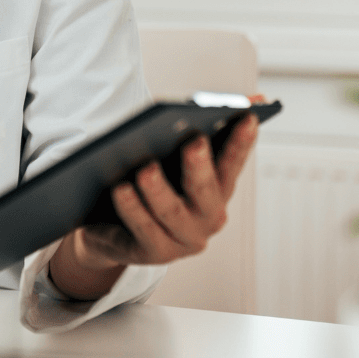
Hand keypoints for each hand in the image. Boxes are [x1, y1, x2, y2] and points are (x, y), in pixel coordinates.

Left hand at [47, 95, 262, 300]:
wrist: (111, 229)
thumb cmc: (147, 186)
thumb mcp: (167, 159)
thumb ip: (186, 134)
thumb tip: (207, 104)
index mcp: (217, 188)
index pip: (232, 161)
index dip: (241, 140)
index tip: (247, 116)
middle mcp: (208, 216)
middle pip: (205, 188)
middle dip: (200, 165)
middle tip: (194, 142)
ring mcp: (184, 238)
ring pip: (171, 212)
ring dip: (159, 190)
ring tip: (145, 170)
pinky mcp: (157, 253)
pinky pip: (143, 229)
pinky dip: (132, 208)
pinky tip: (120, 190)